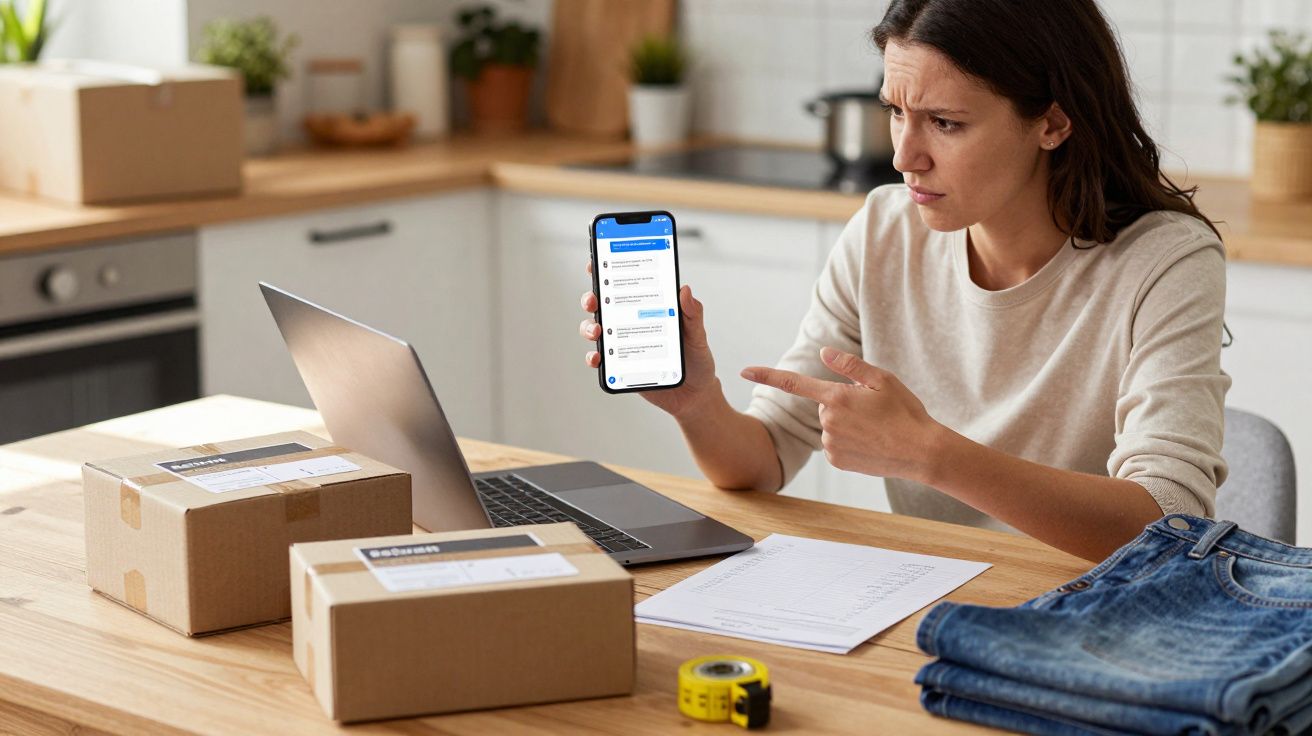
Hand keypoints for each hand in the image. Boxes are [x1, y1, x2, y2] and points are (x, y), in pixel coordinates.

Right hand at [578, 260, 721, 418]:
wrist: (695, 394)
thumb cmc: (697, 360)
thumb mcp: (698, 336)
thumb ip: (692, 315)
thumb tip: (685, 289)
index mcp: (649, 309)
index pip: (625, 286)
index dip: (608, 272)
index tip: (597, 264)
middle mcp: (631, 323)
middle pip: (603, 305)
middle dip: (592, 298)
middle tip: (594, 300)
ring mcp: (623, 344)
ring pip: (596, 329)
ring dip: (589, 327)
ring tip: (598, 331)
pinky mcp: (619, 366)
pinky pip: (601, 359)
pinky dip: (594, 357)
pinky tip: (598, 357)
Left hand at [740, 346, 943, 481]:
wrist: (922, 452)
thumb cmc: (905, 412)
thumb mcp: (882, 380)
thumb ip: (849, 365)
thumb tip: (824, 353)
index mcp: (837, 397)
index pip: (794, 383)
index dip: (766, 375)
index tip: (744, 370)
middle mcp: (828, 421)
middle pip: (824, 405)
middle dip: (842, 403)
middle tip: (873, 411)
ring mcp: (831, 444)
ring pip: (829, 426)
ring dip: (846, 424)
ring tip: (875, 429)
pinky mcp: (837, 461)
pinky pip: (834, 445)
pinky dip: (848, 442)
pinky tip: (870, 444)